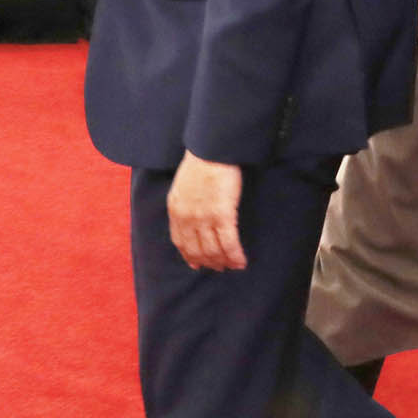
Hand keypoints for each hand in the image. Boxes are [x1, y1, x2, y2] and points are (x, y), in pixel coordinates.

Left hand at [167, 151, 245, 270]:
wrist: (211, 150)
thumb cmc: (201, 162)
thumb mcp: (182, 185)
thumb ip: (184, 203)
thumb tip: (192, 216)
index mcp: (176, 210)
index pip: (180, 242)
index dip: (190, 256)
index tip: (196, 264)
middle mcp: (187, 218)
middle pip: (197, 250)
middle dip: (209, 262)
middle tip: (219, 267)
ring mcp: (204, 218)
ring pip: (213, 250)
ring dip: (224, 262)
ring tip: (232, 266)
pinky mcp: (222, 215)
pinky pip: (229, 243)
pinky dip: (235, 256)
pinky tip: (241, 262)